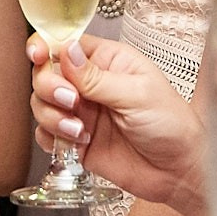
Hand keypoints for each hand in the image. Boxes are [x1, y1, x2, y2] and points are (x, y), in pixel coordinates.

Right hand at [28, 33, 203, 215]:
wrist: (177, 171)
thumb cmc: (171, 125)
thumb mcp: (137, 94)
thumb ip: (96, 77)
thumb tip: (67, 49)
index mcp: (108, 61)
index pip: (67, 44)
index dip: (46, 46)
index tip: (39, 56)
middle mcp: (90, 84)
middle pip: (47, 73)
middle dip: (50, 86)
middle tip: (71, 101)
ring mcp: (82, 112)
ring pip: (42, 103)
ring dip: (52, 115)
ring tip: (79, 129)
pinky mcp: (75, 140)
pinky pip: (46, 133)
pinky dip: (52, 137)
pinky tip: (76, 142)